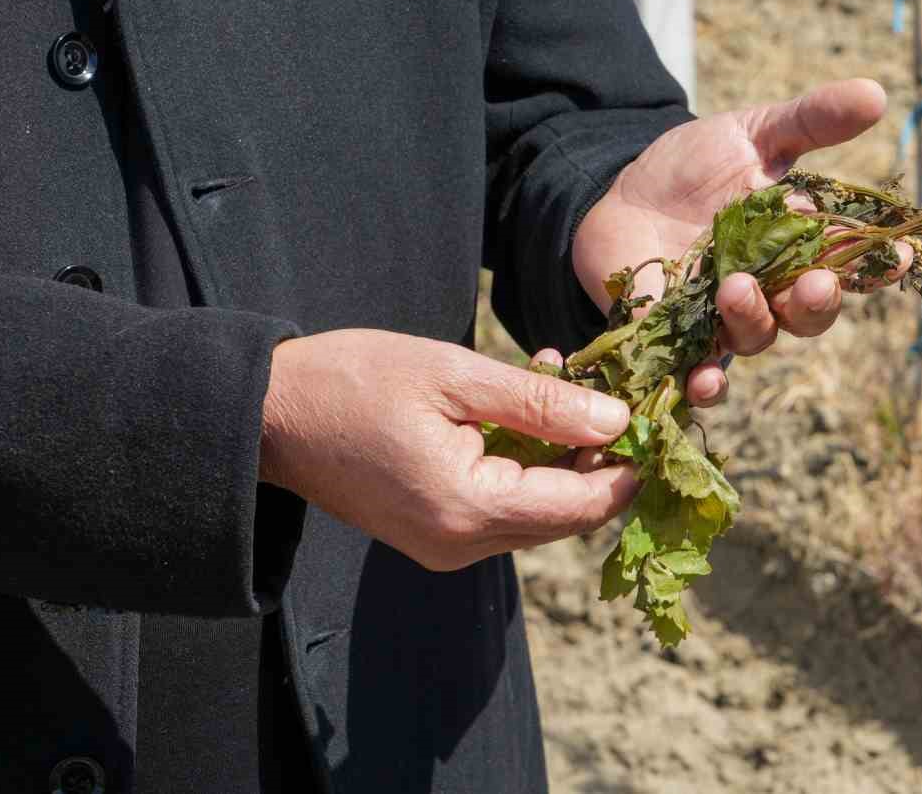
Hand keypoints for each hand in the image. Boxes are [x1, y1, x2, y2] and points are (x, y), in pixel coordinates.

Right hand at [258, 330, 636, 570]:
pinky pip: (504, 509)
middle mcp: (461, 545)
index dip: (626, 466)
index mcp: (469, 508)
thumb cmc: (354, 381)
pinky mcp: (434, 536)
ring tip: (558, 383)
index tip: (652, 415)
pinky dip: (526, 465)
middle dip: (598, 458)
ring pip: (538, 512)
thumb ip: (541, 402)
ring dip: (562, 456)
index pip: (581, 506)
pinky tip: (523, 408)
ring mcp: (445, 547)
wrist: (269, 414)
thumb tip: (617, 419)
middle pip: (566, 516)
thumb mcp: (455, 375)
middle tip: (611, 391)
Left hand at [572, 78, 909, 407]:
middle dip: (817, 302)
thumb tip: (877, 93)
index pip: (852, 261)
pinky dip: (705, 384)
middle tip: (814, 282)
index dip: (879, 264)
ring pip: (757, 338)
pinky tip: (703, 380)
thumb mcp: (754, 134)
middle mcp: (772, 290)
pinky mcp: (677, 340)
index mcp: (800, 244)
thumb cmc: (695, 165)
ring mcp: (724, 319)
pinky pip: (699, 375)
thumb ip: (811, 120)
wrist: (615, 189)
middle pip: (810, 314)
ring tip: (736, 288)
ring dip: (754, 321)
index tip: (901, 254)